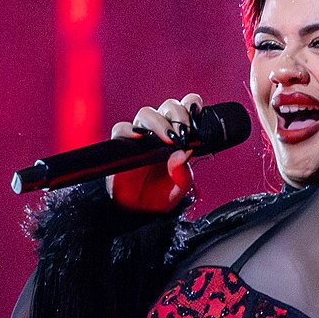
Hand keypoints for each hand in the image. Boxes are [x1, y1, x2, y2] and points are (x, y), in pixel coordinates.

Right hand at [105, 93, 202, 213]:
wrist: (140, 211)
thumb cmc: (161, 195)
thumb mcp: (179, 187)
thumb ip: (182, 172)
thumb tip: (184, 153)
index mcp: (178, 135)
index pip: (185, 109)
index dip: (191, 105)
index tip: (198, 116)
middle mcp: (159, 131)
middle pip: (167, 107)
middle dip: (178, 114)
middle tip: (183, 132)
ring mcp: (140, 136)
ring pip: (146, 114)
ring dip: (158, 121)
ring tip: (166, 138)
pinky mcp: (121, 145)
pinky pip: (120, 129)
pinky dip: (128, 130)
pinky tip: (138, 138)